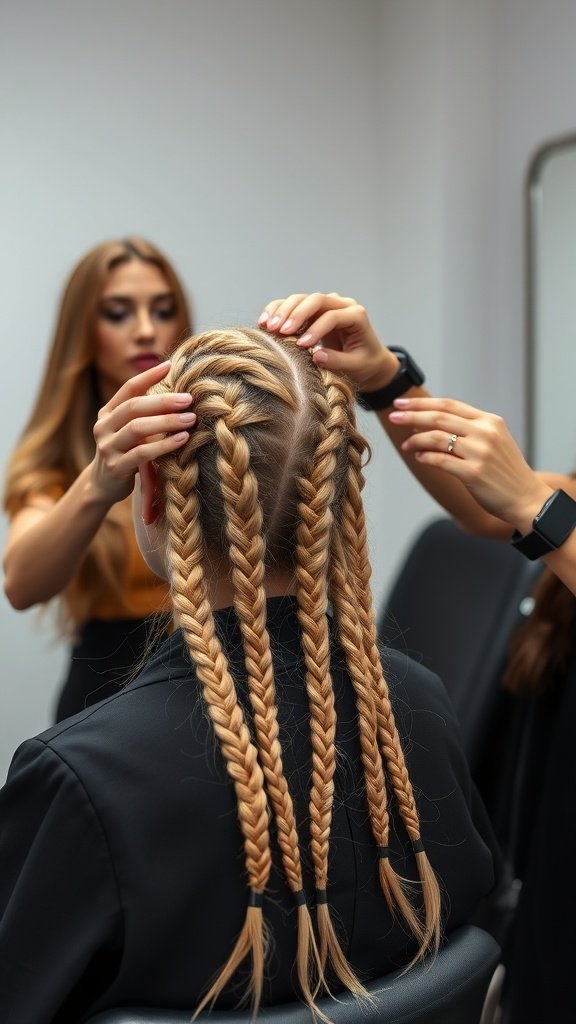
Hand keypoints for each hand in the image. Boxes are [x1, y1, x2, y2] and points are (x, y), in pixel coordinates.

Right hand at [90, 361, 194, 504]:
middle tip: (189, 399)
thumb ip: (143, 412)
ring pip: (137, 428)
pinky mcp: (116, 467)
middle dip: (163, 401)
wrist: (103, 485)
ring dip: (166, 422)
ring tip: (191, 419)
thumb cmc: (126, 451)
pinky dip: (164, 445)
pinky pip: (142, 453)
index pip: (129, 388)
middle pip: (133, 407)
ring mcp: (108, 447)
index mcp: (108, 412)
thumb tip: (177, 389)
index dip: (149, 376)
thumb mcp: (129, 429)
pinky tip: (182, 439)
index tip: (170, 365)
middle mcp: (104, 426)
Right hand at [258, 292, 397, 390]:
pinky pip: (292, 305)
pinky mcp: (312, 311)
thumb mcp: (356, 367)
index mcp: (356, 315)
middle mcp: (341, 304)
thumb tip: (315, 357)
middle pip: (315, 300)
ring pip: (301, 299)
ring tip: (268, 327)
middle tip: (278, 331)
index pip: (332, 316)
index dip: (315, 329)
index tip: (301, 346)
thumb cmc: (365, 365)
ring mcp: (326, 305)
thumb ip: (338, 361)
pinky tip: (264, 322)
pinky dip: (277, 311)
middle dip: (295, 314)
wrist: (368, 360)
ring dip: (282, 311)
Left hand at [389, 396, 552, 530]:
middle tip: (393, 418)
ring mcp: (480, 453)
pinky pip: (440, 460)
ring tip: (405, 444)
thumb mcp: (493, 441)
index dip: (422, 402)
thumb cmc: (504, 471)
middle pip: (439, 417)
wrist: (526, 498)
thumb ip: (467, 429)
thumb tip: (427, 422)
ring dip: (415, 439)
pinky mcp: (474, 473)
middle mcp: (485, 433)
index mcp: (489, 421)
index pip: (449, 404)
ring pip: (437, 437)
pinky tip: (418, 457)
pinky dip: (425, 457)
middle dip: (412, 416)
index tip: (401, 403)